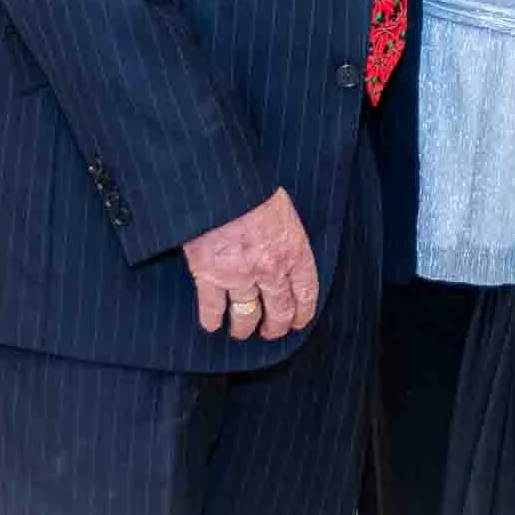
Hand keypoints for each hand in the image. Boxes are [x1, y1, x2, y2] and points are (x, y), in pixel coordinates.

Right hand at [182, 188, 319, 341]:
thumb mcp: (284, 211)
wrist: (221, 183)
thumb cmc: (253, 188)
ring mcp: (239, 276)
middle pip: (278, 311)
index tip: (297, 322)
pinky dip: (212, 320)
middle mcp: (270, 270)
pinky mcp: (209, 276)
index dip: (302, 313)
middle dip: (275, 326)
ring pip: (246, 316)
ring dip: (244, 328)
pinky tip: (212, 325)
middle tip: (270, 332)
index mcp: (293, 250)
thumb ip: (287, 238)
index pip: (305, 293)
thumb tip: (284, 253)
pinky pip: (212, 309)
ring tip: (241, 331)